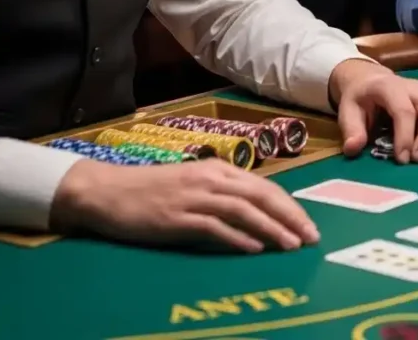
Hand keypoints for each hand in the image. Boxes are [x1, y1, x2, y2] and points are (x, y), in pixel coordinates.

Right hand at [50, 159, 319, 252]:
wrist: (107, 191)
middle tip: (310, 236)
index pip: (264, 187)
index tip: (308, 224)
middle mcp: (211, 179)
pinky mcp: (177, 217)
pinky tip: (254, 248)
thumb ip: (224, 193)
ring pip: (243, 210)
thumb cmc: (153, 190)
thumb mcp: (195, 183)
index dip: (289, 206)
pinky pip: (214, 227)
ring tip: (291, 244)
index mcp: (218, 170)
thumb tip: (258, 212)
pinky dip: (237, 237)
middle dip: (290, 216)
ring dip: (271, 228)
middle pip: (261, 196)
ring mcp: (194, 197)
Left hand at [330, 59, 417, 164]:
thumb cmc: (360, 98)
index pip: (404, 110)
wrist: (370, 79)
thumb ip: (351, 129)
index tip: (402, 159)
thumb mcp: (347, 110)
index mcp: (389, 87)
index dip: (405, 136)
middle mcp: (414, 87)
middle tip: (417, 160)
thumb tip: (353, 149)